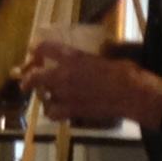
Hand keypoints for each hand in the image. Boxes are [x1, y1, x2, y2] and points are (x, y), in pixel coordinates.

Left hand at [18, 41, 161, 127]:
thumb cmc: (126, 72)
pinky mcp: (71, 110)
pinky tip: (57, 110)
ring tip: (48, 95)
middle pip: (33, 76)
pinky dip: (52, 111)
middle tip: (28, 80)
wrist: (134, 95)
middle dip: (28, 77)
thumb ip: (98, 53)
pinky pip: (52, 113)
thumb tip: (102, 47)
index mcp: (72, 57)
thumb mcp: (110, 56)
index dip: (36, 49)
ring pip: (43, 95)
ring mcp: (65, 94)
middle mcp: (63, 75)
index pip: (44, 48)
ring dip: (44, 94)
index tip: (34, 52)